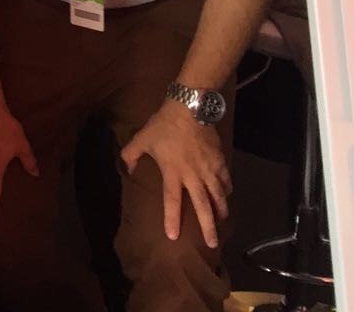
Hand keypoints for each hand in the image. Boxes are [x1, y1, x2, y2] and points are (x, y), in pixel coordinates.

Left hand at [120, 98, 230, 247]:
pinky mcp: (221, 162)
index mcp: (173, 172)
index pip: (172, 201)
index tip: (174, 236)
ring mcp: (210, 170)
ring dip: (221, 212)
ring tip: (221, 223)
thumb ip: (130, 155)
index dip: (172, 219)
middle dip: (208, 227)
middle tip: (211, 243)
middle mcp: (194, 176)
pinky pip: (226, 183)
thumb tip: (126, 170)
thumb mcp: (141, 138)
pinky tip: (226, 197)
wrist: (189, 109)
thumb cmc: (163, 126)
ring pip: (219, 197)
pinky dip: (227, 192)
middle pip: (203, 206)